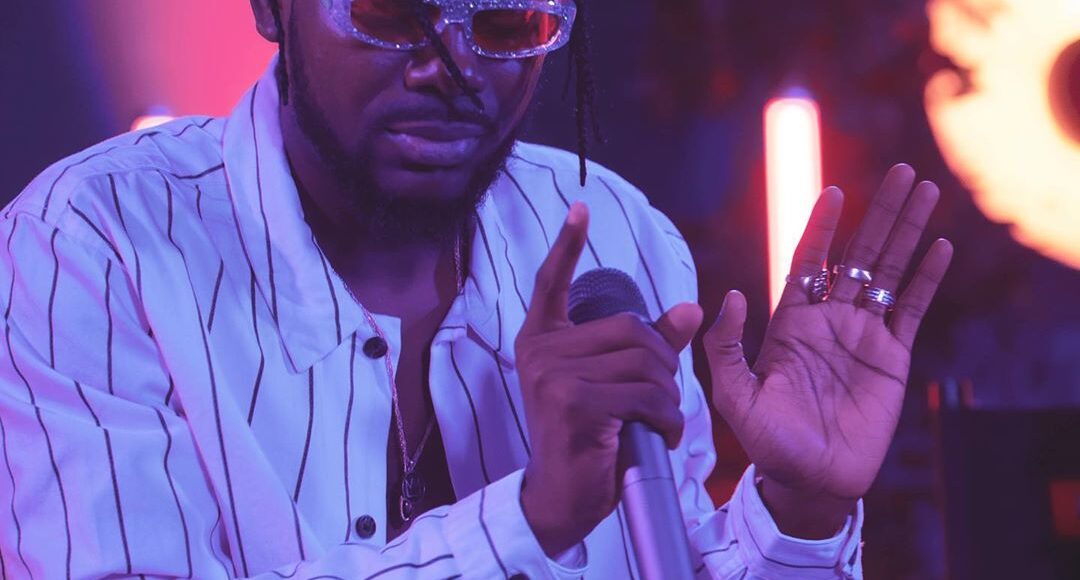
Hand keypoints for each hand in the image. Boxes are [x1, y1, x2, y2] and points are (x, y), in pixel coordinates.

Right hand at [516, 202, 703, 555]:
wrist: (561, 499)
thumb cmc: (588, 440)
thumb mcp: (612, 386)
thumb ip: (647, 346)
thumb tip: (691, 307)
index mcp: (542, 340)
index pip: (553, 283)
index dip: (568, 245)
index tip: (580, 209)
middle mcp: (541, 351)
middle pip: (633, 329)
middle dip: (663, 365)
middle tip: (657, 402)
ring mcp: (554, 375)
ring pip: (646, 363)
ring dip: (667, 397)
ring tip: (655, 422)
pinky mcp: (575, 403)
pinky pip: (647, 394)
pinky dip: (666, 418)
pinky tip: (654, 435)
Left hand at [704, 165, 953, 537]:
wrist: (810, 481)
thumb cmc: (768, 441)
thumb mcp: (734, 394)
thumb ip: (727, 346)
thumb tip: (731, 294)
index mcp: (791, 321)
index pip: (808, 260)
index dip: (820, 226)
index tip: (833, 191)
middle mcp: (829, 319)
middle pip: (857, 253)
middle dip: (880, 213)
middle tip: (902, 173)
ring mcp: (863, 336)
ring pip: (888, 272)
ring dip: (907, 232)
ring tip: (926, 192)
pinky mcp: (891, 358)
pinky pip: (911, 310)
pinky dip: (925, 279)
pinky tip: (940, 248)